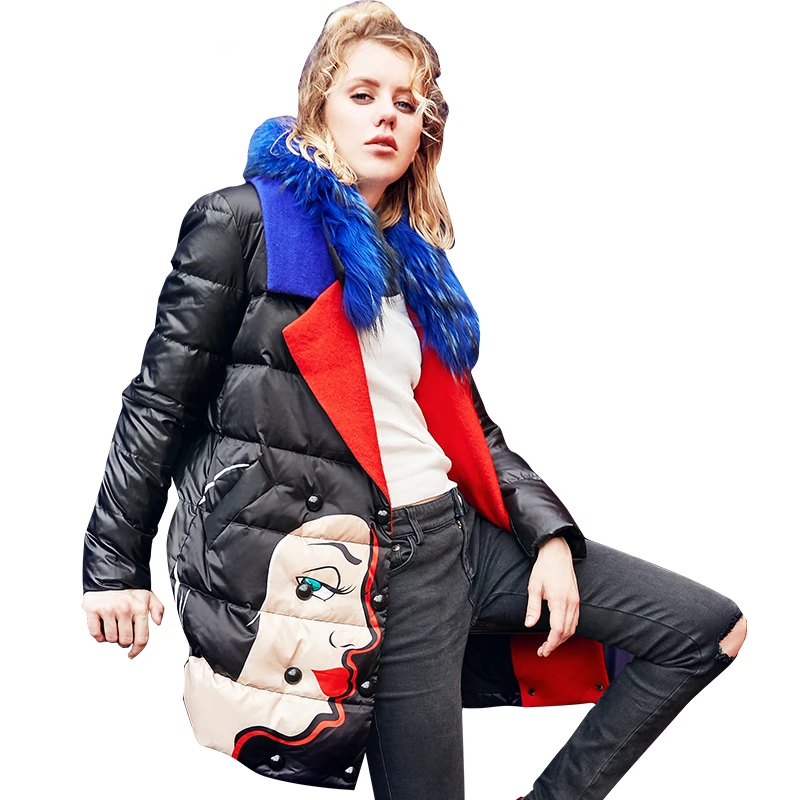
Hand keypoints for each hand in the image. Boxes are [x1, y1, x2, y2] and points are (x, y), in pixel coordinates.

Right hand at [82, 589, 164, 658]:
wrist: (109, 574)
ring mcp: (108, 609)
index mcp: (139, 608)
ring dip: (111, 636)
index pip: (141, 638)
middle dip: (123, 641)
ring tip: (113, 625)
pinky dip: (98, 635)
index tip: (132, 654)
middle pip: (124, 641)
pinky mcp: (93, 610)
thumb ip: (157, 609)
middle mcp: (125, 609)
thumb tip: (158, 622)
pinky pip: (95, 634)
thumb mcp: (147, 596)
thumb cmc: (128, 588)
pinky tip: (103, 626)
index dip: (137, 650)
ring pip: (110, 639)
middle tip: (122, 631)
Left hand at [524, 536, 579, 656]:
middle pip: (566, 632)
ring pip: (572, 628)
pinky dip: (568, 630)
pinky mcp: (576, 599)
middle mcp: (571, 603)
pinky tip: (559, 632)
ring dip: (562, 639)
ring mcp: (575, 601)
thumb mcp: (534, 586)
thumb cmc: (544, 568)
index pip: (557, 630)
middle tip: (543, 651)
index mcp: (559, 600)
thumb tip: (529, 624)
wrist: (557, 553)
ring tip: (550, 644)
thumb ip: (533, 607)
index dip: (551, 643)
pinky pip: (575, 620)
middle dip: (555, 644)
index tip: (543, 650)